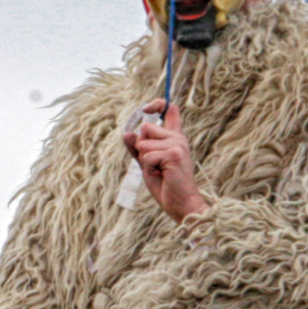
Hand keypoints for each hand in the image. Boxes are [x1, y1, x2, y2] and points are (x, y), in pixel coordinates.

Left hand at [123, 102, 206, 219]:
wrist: (181, 204)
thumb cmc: (165, 185)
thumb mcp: (146, 164)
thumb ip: (137, 148)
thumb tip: (127, 133)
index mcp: (174, 137)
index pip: (170, 110)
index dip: (157, 104)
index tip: (146, 108)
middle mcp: (178, 138)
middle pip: (145, 128)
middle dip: (141, 147)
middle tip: (155, 164)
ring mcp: (178, 144)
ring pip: (144, 143)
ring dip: (145, 161)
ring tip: (160, 171)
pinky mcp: (174, 154)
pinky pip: (147, 156)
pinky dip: (148, 168)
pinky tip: (162, 174)